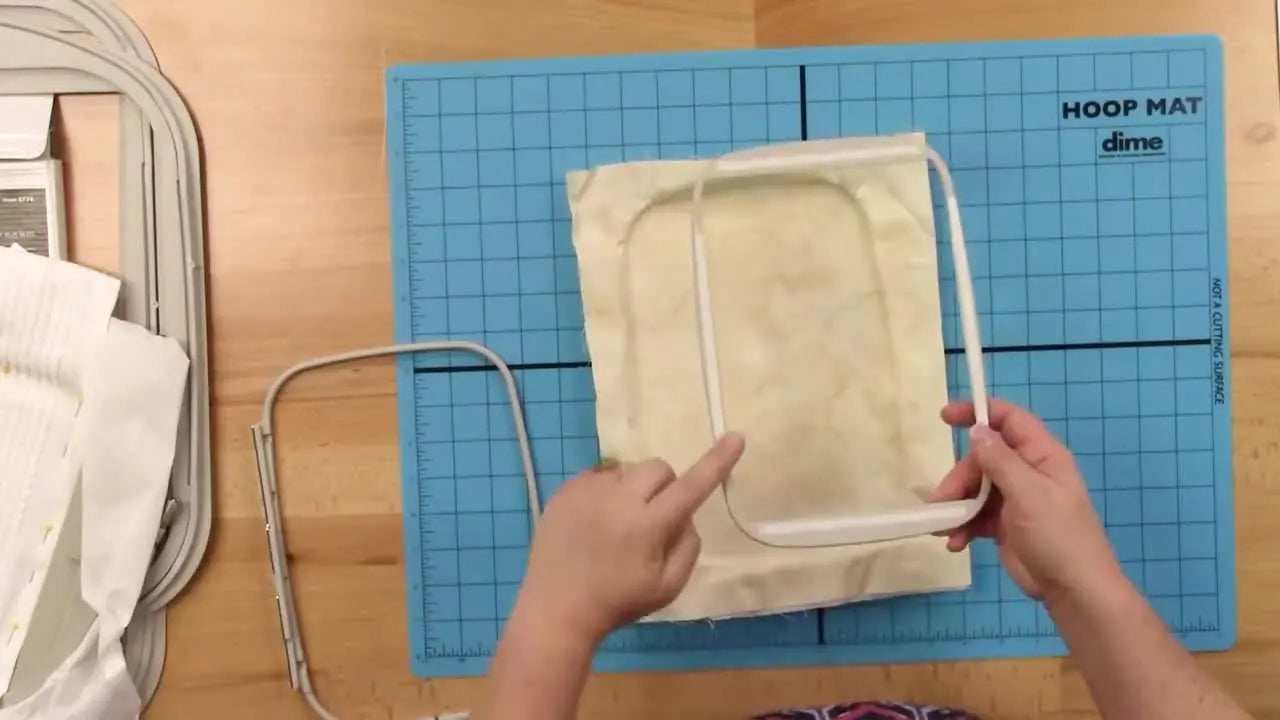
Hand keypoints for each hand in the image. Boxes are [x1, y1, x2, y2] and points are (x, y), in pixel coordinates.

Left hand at [513, 433, 745, 643]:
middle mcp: (618, 498)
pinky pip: (599, 475)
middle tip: (654, 519)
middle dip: (665, 487)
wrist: (556, 608)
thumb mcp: (668, 587)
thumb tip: (686, 514)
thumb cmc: (617, 602)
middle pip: (658, 468)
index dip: (717, 462)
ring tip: (618, 524)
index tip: (736, 437)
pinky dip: (607, 491)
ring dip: (634, 489)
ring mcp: (587, 490)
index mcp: (647, 525)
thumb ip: (689, 547)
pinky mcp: (565, 490)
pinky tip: (597, 520)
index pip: (691, 486)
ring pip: (627, 470)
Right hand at [930, 399, 1123, 605]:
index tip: (945, 417)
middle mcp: (1027, 473)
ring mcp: (1015, 499)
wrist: (1073, 590)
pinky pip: (975, 515)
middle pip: (983, 458)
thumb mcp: (1029, 494)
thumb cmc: (1058, 536)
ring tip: (943, 528)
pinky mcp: (1004, 525)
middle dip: (960, 477)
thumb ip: (1000, 461)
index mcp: (1041, 456)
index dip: (978, 413)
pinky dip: (962, 526)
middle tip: (943, 501)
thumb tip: (976, 430)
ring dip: (956, 505)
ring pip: (975, 488)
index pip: (1009, 420)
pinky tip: (955, 543)